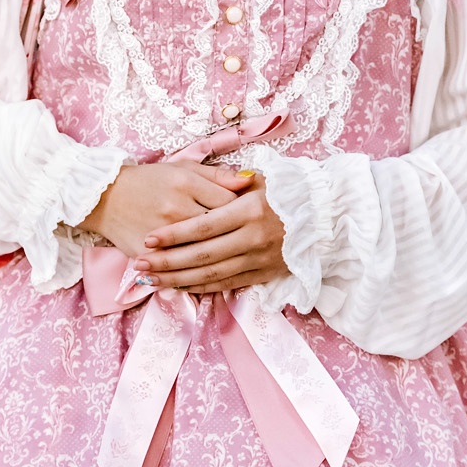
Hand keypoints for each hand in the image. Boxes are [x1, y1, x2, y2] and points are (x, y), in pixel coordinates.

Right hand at [77, 160, 252, 259]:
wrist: (105, 196)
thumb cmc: (150, 180)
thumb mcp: (184, 168)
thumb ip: (218, 176)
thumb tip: (251, 182)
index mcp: (186, 184)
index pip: (228, 203)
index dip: (245, 212)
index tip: (252, 218)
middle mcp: (175, 209)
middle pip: (217, 231)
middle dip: (236, 238)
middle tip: (246, 242)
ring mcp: (161, 235)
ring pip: (199, 255)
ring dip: (218, 261)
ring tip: (232, 261)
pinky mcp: (147, 253)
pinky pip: (175, 270)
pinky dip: (192, 276)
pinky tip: (207, 277)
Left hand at [132, 173, 286, 294]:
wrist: (325, 216)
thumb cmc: (289, 191)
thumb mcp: (262, 179)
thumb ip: (230, 182)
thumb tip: (202, 182)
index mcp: (250, 211)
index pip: (204, 226)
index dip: (174, 235)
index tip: (150, 238)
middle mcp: (253, 238)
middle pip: (202, 255)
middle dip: (168, 261)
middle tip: (141, 263)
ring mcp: (259, 259)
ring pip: (212, 274)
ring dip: (179, 279)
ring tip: (152, 279)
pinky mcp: (265, 274)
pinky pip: (228, 283)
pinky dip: (202, 287)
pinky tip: (181, 286)